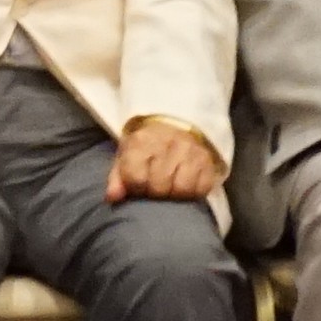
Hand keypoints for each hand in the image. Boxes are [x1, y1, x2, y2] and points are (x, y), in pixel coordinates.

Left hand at [108, 117, 226, 202]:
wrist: (175, 123)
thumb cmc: (146, 147)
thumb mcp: (126, 156)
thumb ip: (117, 178)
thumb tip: (113, 197)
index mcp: (141, 142)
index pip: (136, 179)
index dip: (136, 187)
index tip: (139, 184)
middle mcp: (167, 143)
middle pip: (159, 187)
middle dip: (156, 192)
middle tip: (156, 185)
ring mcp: (190, 151)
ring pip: (182, 189)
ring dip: (175, 194)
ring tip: (171, 186)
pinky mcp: (207, 160)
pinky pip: (202, 189)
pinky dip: (194, 192)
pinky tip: (187, 183)